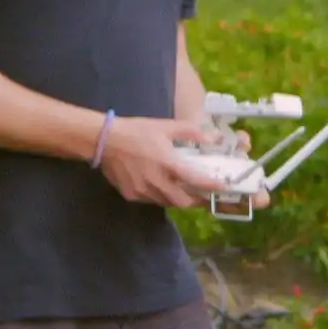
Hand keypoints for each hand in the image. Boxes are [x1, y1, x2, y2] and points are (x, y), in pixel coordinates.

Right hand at [98, 116, 224, 208]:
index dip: (210, 186)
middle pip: (182, 202)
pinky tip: (162, 187)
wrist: (105, 140)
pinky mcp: (130, 194)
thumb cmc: (138, 131)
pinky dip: (160, 196)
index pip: (195, 180)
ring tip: (185, 192)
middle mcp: (156, 182)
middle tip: (203, 195)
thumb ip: (192, 132)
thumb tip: (212, 137)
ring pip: (166, 202)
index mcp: (168, 164)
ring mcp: (142, 191)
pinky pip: (151, 200)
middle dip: (195, 201)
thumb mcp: (167, 126)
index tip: (222, 188)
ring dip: (178, 199)